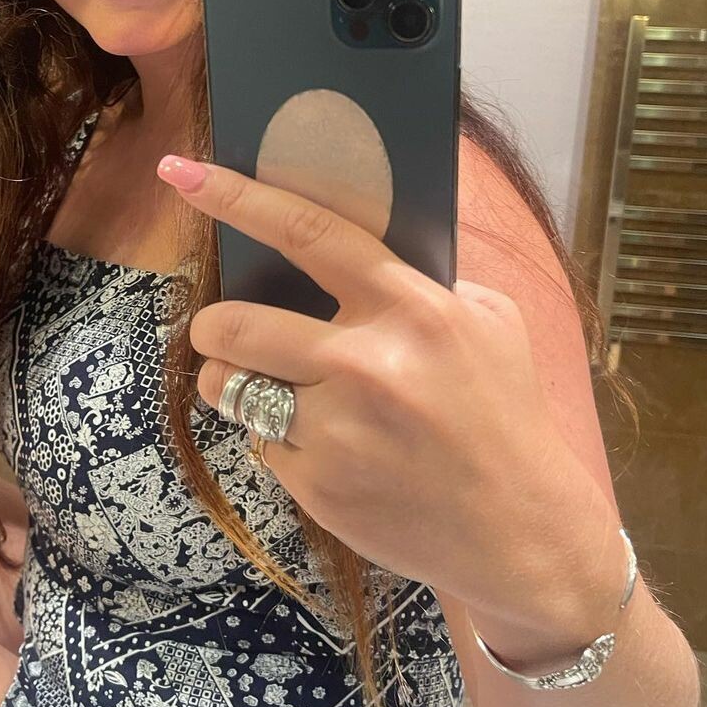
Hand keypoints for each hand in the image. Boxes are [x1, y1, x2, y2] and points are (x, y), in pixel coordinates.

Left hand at [156, 152, 589, 614]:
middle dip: (213, 325)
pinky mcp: (317, 486)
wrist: (525, 533)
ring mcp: (336, 430)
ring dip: (233, 382)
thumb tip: (347, 247)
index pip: (306, 233)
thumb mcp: (490, 322)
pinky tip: (329, 451)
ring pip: (229, 387)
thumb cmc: (506, 415)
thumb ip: (421, 282)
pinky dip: (281, 442)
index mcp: (411, 308)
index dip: (236, 198)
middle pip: (232, 323)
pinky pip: (262, 444)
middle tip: (225, 332)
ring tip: (270, 389)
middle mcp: (365, 364)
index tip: (182, 172)